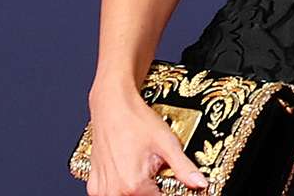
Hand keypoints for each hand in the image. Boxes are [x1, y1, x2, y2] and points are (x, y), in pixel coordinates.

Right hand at [85, 85, 208, 195]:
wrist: (113, 107)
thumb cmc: (137, 121)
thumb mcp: (167, 144)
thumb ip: (184, 168)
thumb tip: (200, 183)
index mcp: (134, 185)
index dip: (168, 190)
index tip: (170, 182)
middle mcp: (114, 191)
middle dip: (153, 188)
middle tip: (154, 168)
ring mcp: (101, 190)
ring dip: (137, 189)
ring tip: (141, 166)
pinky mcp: (93, 185)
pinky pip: (110, 194)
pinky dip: (120, 187)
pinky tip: (127, 169)